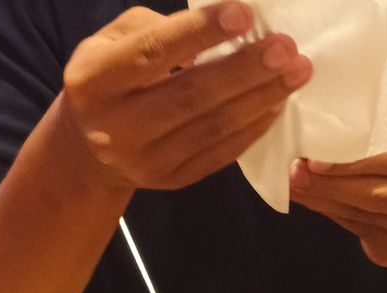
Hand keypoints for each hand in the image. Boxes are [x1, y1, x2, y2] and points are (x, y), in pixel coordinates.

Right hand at [62, 3, 311, 190]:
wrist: (91, 150)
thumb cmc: (110, 79)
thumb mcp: (112, 42)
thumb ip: (157, 32)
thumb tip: (218, 35)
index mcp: (95, 81)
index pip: (154, 53)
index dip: (201, 33)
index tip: (245, 13)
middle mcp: (117, 127)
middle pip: (191, 96)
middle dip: (245, 70)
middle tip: (286, 49)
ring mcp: (146, 161)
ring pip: (212, 128)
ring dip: (260, 99)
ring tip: (296, 73)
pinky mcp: (172, 181)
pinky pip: (220, 154)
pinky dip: (252, 128)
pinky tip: (277, 104)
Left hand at [289, 130, 386, 267]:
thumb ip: (372, 141)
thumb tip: (315, 139)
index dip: (358, 159)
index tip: (317, 158)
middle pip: (381, 191)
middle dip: (333, 182)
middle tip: (296, 171)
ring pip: (366, 212)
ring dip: (325, 198)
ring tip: (295, 183)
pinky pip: (358, 228)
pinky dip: (330, 212)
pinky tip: (310, 199)